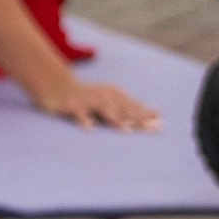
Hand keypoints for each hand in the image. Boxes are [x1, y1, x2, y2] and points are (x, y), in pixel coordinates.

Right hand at [34, 69, 159, 131]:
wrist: (58, 87)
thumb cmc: (90, 98)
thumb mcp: (112, 99)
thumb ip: (132, 107)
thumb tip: (159, 112)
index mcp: (115, 94)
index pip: (134, 106)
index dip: (147, 116)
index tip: (161, 126)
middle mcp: (104, 95)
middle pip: (123, 108)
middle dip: (138, 119)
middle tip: (151, 130)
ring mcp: (88, 99)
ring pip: (104, 109)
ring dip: (116, 119)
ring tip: (127, 131)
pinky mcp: (72, 104)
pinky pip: (79, 113)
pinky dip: (85, 120)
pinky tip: (91, 129)